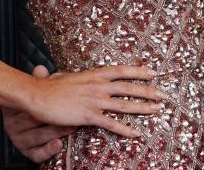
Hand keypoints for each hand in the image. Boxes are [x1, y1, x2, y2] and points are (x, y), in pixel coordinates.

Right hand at [2, 66, 73, 162]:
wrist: (23, 129)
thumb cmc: (32, 107)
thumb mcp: (36, 94)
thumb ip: (39, 82)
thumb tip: (40, 68)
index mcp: (14, 109)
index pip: (28, 106)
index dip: (43, 104)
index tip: (56, 101)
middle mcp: (14, 125)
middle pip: (35, 122)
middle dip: (55, 118)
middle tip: (73, 116)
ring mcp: (21, 140)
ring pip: (38, 137)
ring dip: (56, 132)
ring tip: (71, 127)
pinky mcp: (28, 152)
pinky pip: (37, 154)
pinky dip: (48, 150)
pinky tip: (59, 144)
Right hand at [25, 62, 162, 138]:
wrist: (38, 95)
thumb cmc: (51, 87)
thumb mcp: (71, 77)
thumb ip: (82, 78)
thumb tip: (84, 76)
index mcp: (95, 74)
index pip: (122, 70)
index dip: (139, 71)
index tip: (154, 72)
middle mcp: (99, 86)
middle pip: (130, 87)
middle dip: (149, 91)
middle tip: (164, 95)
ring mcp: (95, 100)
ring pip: (125, 104)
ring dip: (144, 108)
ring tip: (158, 110)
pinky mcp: (89, 116)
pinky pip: (111, 123)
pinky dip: (125, 129)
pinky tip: (136, 133)